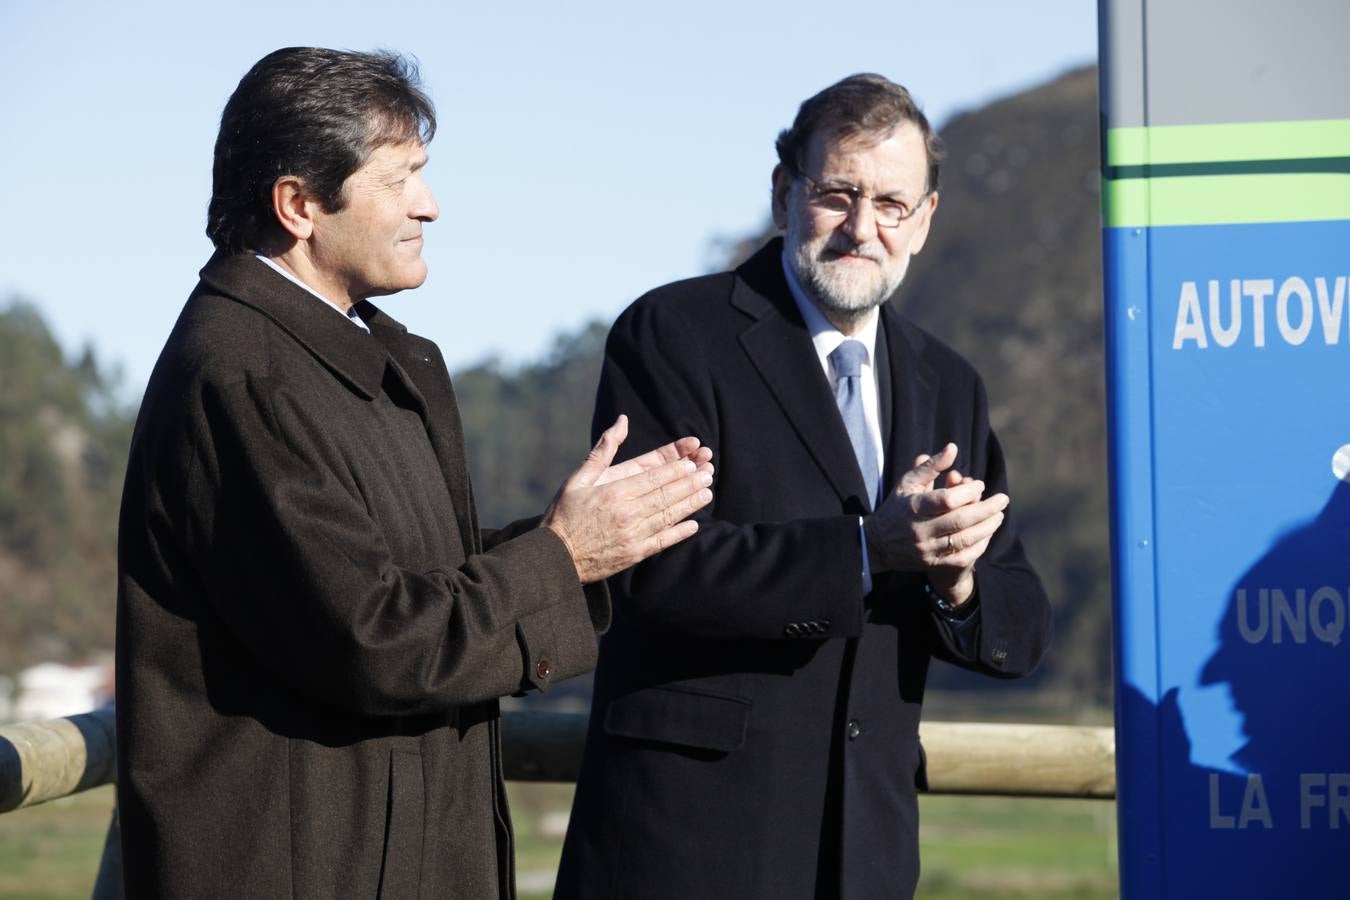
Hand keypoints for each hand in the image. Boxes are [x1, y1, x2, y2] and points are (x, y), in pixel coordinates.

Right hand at [543, 415, 713, 583]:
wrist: (554, 557)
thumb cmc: (564, 514)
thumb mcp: (579, 477)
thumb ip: (604, 449)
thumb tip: (622, 421)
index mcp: (615, 491)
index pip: (654, 477)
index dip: (676, 469)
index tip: (692, 462)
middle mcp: (627, 512)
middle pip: (666, 494)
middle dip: (690, 482)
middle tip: (708, 473)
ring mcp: (633, 535)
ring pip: (669, 515)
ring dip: (690, 503)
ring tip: (707, 492)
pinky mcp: (634, 554)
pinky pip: (662, 542)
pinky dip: (679, 533)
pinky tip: (694, 525)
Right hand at [862, 442, 1006, 605]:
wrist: (877, 544)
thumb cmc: (898, 506)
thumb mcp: (909, 483)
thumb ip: (931, 466)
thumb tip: (953, 448)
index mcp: (914, 506)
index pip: (947, 499)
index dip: (968, 491)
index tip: (980, 484)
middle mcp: (919, 529)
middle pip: (960, 521)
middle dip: (986, 509)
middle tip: (1003, 499)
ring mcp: (926, 548)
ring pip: (963, 540)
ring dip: (987, 528)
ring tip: (999, 516)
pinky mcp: (931, 563)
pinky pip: (961, 558)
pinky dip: (978, 547)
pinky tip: (987, 535)